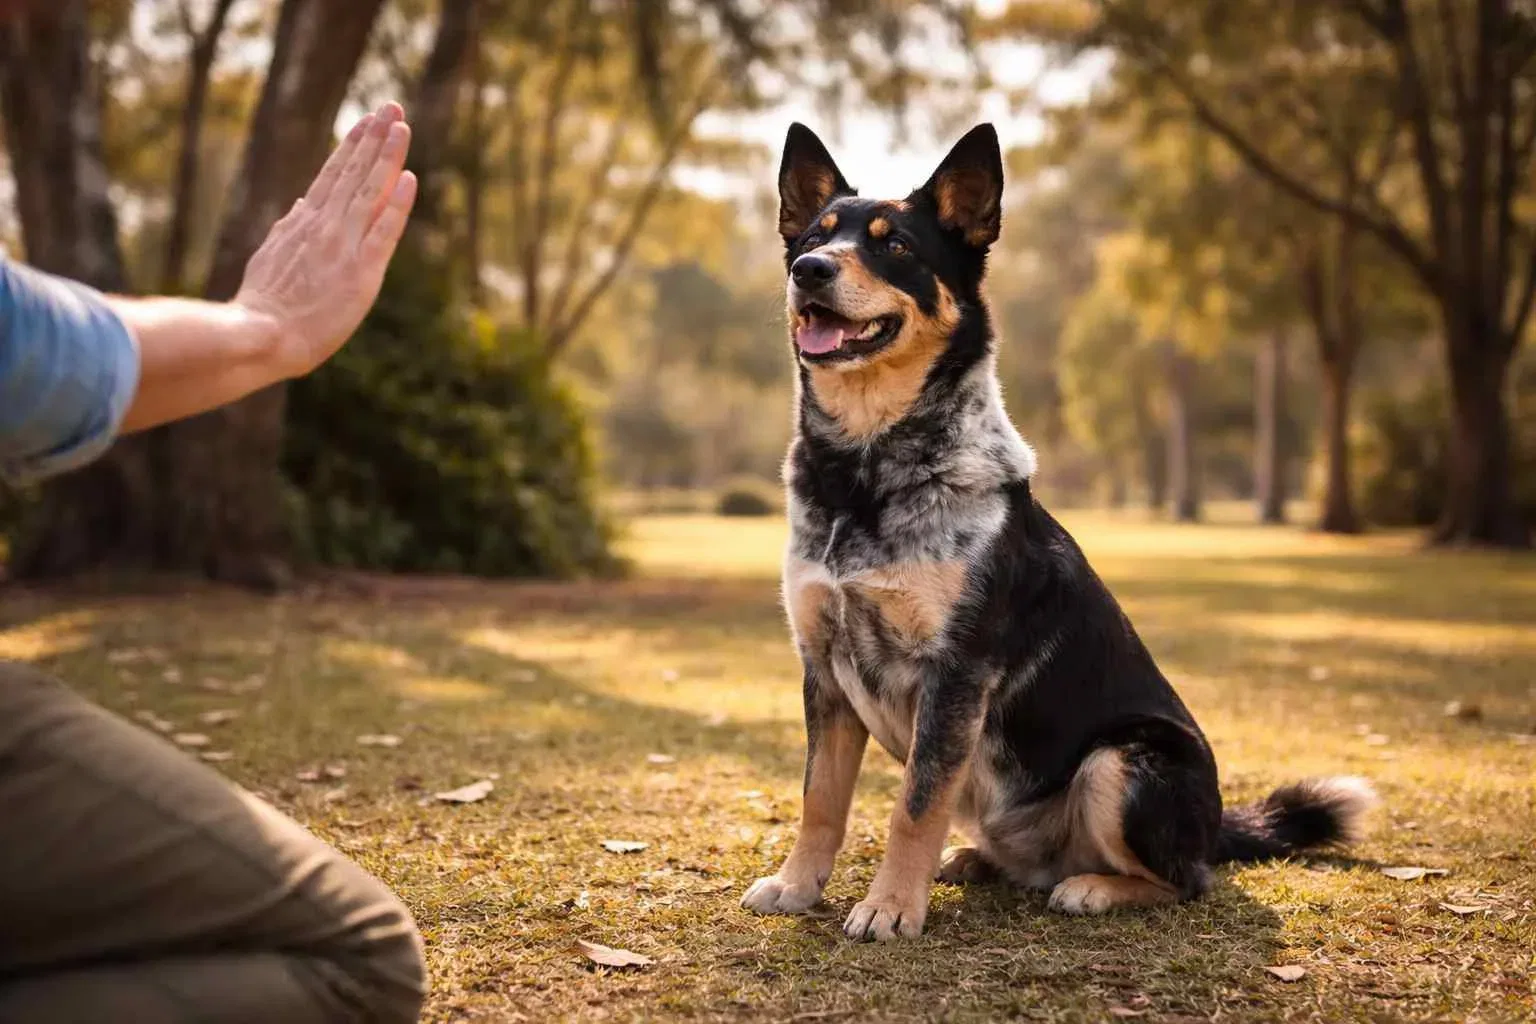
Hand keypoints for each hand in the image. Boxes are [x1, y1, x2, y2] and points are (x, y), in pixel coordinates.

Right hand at [234, 101, 417, 378]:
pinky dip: (397, 204)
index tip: (368, 122)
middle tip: (392, 108)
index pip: (333, 176)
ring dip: (387, 156)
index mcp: (303, 223)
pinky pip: (384, 232)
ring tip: (401, 126)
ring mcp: (344, 247)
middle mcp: (326, 227)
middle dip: (375, 138)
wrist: (261, 336)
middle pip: (355, 173)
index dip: (352, 146)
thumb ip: (288, 230)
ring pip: (370, 191)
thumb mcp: (270, 257)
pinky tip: (410, 178)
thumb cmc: (263, 306)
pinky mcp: (361, 272)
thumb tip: (301, 204)